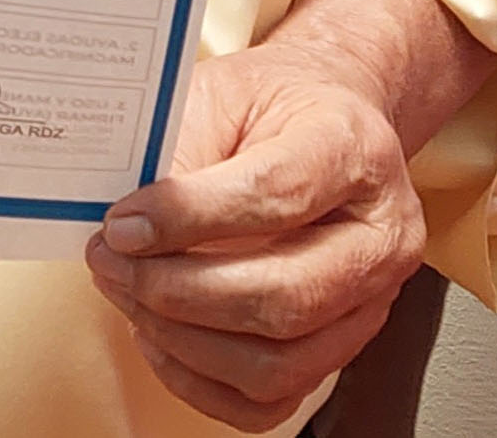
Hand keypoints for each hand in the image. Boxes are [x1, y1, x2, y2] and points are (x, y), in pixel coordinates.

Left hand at [85, 34, 429, 431]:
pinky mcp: (342, 348)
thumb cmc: (271, 105)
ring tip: (130, 294)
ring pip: (277, 364)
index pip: (277, 195)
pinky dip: (200, 380)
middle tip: (113, 264)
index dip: (189, 218)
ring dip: (183, 341)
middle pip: (285, 296)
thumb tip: (125, 231)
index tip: (122, 224)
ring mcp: (372, 301)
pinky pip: (268, 402)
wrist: (323, 117)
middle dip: (180, 293)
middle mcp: (382, 232)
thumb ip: (180, 155)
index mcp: (355, 147)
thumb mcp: (222, 94)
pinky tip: (160, 333)